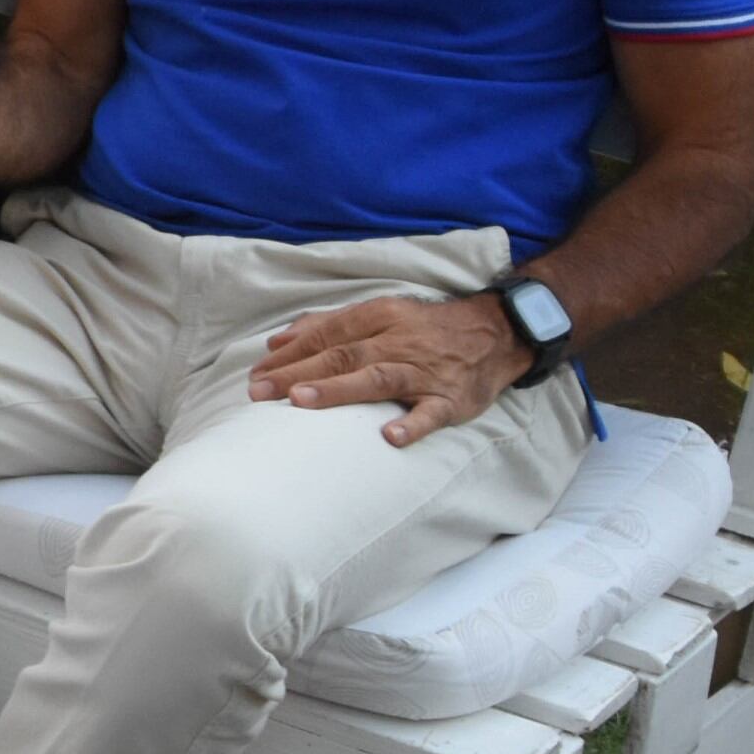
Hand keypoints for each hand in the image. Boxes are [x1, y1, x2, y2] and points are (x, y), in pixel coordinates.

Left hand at [248, 295, 533, 446]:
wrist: (496, 333)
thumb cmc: (425, 328)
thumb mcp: (379, 315)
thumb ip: (328, 325)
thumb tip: (277, 341)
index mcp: (379, 317)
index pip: (326, 335)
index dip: (289, 354)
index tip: (256, 374)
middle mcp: (399, 341)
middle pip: (342, 356)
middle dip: (297, 374)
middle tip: (259, 392)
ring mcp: (425, 371)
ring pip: (377, 378)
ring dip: (339, 390)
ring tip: (301, 401)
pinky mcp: (451, 399)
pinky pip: (431, 413)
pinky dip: (412, 425)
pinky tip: (389, 438)